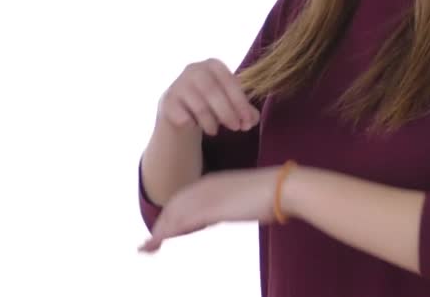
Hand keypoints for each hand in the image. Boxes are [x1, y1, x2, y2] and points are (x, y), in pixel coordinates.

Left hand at [137, 166, 279, 252]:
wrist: (282, 188)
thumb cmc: (272, 194)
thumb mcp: (245, 197)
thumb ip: (233, 202)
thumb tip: (231, 210)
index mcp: (213, 181)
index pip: (183, 199)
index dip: (170, 215)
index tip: (162, 231)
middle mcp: (205, 186)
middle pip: (173, 207)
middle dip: (160, 226)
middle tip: (147, 246)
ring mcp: (207, 196)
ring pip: (173, 215)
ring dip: (158, 232)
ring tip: (146, 249)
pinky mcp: (211, 208)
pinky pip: (182, 222)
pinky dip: (167, 233)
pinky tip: (157, 242)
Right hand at [159, 58, 259, 134]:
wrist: (179, 110)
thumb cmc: (210, 103)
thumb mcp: (229, 103)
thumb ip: (245, 110)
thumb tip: (253, 120)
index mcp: (213, 65)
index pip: (230, 82)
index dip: (241, 103)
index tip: (247, 122)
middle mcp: (194, 69)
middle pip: (214, 92)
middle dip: (228, 113)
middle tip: (236, 128)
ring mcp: (178, 84)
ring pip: (199, 106)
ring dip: (211, 122)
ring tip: (215, 131)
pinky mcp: (167, 101)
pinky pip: (184, 117)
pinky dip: (193, 125)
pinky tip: (195, 125)